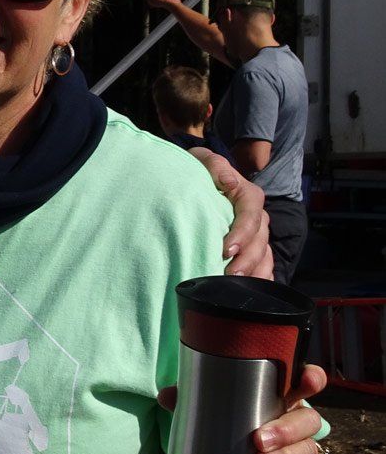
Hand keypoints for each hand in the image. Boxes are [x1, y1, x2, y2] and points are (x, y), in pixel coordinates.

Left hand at [159, 363, 325, 453]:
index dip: (312, 379)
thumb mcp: (214, 410)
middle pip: (308, 421)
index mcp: (280, 398)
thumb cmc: (232, 426)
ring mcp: (303, 449)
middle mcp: (296, 421)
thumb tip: (166, 396)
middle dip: (287, 430)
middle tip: (259, 440)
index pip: (305, 383)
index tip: (308, 380)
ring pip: (308, 450)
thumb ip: (192, 400)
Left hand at [189, 147, 271, 277]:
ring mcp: (255, 234)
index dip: (242, 233)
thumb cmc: (195, 170)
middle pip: (260, 241)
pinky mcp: (250, 248)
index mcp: (248, 195)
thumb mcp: (201, 160)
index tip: (226, 249)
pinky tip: (249, 293)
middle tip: (228, 274)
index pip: (251, 215)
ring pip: (264, 256)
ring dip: (253, 273)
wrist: (190, 182)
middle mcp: (256, 216)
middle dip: (246, 260)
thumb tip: (230, 182)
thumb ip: (214, 165)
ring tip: (237, 287)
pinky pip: (262, 266)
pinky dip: (259, 279)